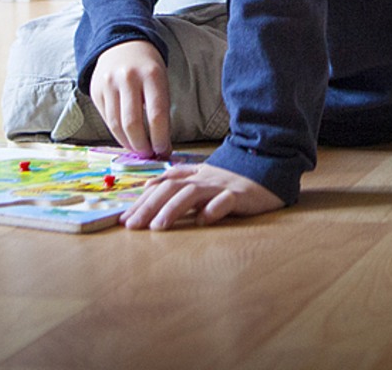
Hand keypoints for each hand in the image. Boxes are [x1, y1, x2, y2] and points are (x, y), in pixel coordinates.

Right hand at [89, 40, 170, 158]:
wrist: (123, 46)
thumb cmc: (147, 69)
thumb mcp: (161, 82)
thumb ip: (160, 111)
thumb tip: (161, 147)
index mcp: (151, 75)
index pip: (156, 115)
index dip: (160, 139)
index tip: (163, 151)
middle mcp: (127, 77)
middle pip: (132, 123)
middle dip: (142, 146)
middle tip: (149, 155)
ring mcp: (108, 83)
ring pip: (116, 125)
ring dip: (128, 144)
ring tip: (138, 150)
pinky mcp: (95, 90)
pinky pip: (106, 119)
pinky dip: (117, 133)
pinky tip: (126, 137)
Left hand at [120, 163, 283, 230]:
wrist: (267, 165)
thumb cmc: (230, 179)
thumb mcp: (200, 178)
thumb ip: (175, 181)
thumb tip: (147, 186)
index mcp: (192, 176)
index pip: (160, 186)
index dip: (141, 201)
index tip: (124, 218)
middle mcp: (202, 179)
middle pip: (170, 189)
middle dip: (149, 207)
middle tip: (132, 226)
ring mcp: (221, 185)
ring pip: (192, 194)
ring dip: (172, 209)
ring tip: (158, 227)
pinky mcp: (240, 195)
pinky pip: (226, 200)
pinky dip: (214, 208)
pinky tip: (203, 220)